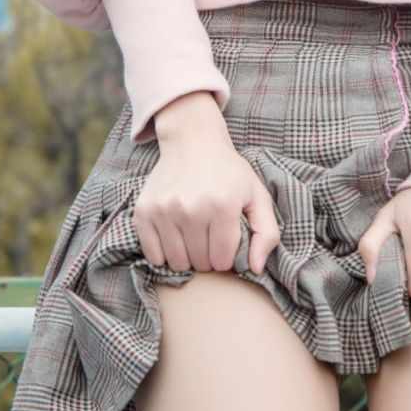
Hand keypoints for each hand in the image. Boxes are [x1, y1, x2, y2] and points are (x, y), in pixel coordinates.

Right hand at [135, 131, 281, 275]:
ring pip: (176, 262)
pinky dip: (164, 254)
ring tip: (193, 239)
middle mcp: (191, 209)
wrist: (192, 142)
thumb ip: (266, 233)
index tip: (225, 244)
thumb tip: (255, 269)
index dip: (226, 258)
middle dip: (207, 258)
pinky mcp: (144, 211)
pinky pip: (152, 255)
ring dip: (187, 258)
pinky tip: (174, 238)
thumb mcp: (257, 195)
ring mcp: (164, 210)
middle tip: (209, 239)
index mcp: (222, 206)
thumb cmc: (228, 172)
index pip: (222, 260)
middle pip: (200, 263)